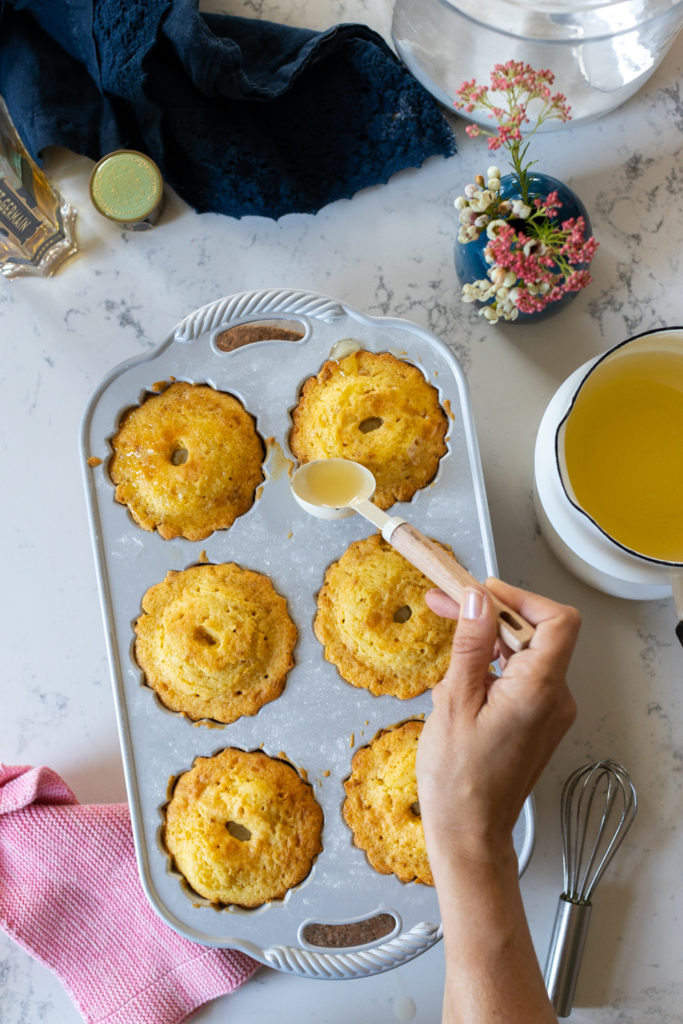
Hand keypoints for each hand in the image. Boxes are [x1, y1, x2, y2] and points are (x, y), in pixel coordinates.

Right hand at [416, 578, 579, 872]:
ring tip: (445, 655)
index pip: (557, 620)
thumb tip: (477, 600)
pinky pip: (519, 677)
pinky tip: (458, 685)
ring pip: (523, 654)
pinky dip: (490, 668)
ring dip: (484, 643)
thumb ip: (470, 645)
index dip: (520, 597)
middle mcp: (554, 698)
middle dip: (489, 615)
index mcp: (538, 690)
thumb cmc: (459, 782)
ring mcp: (548, 711)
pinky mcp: (537, 720)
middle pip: (535, 633)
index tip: (482, 592)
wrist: (469, 834)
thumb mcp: (454, 702)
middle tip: (445, 604)